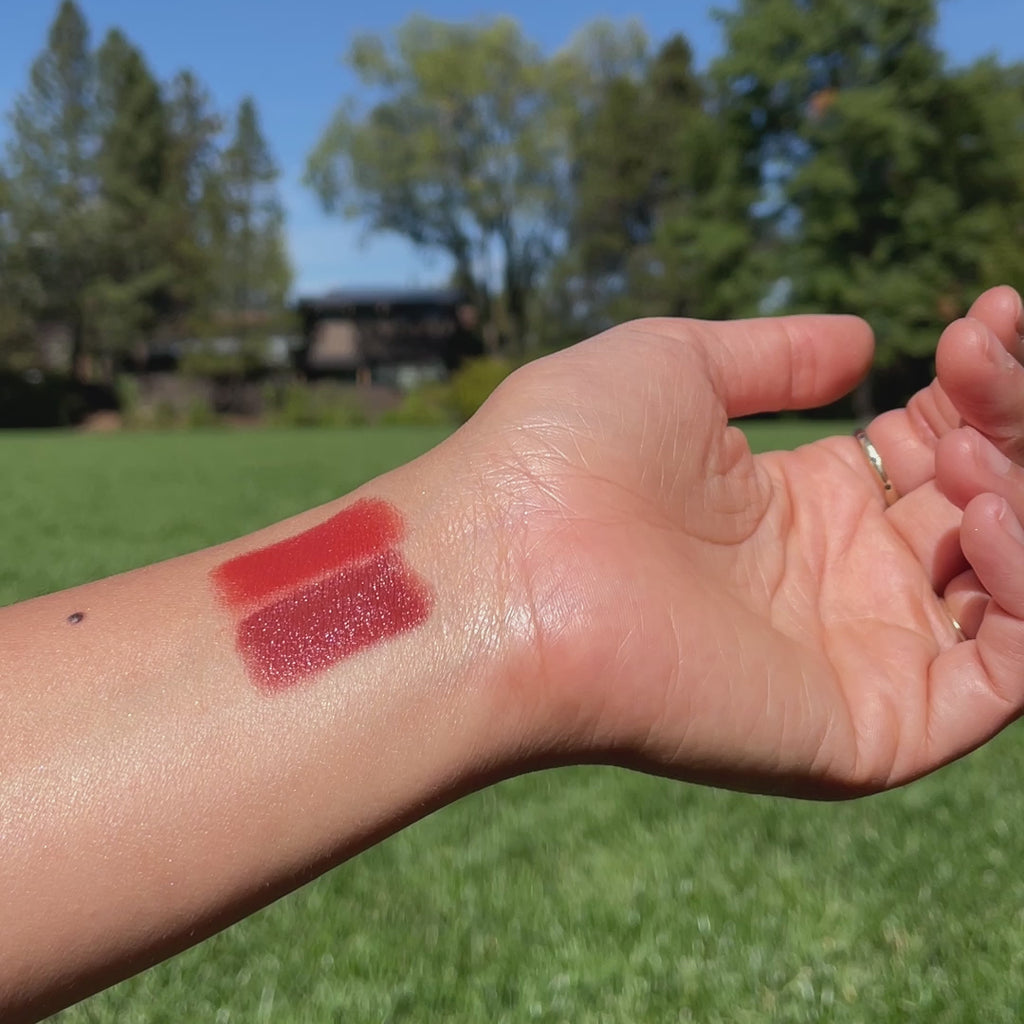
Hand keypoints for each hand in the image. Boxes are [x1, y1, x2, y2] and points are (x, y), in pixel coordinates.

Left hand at [469, 287, 1023, 795]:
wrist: (502, 565)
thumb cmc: (562, 456)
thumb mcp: (675, 365)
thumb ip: (774, 357)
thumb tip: (865, 342)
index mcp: (795, 505)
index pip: (929, 453)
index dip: (972, 391)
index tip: (984, 321)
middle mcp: (833, 582)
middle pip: (980, 509)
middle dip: (1006, 429)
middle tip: (982, 361)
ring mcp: (854, 657)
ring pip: (1009, 592)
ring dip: (1022, 507)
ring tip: (974, 451)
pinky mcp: (867, 727)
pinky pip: (1006, 681)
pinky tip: (985, 516)